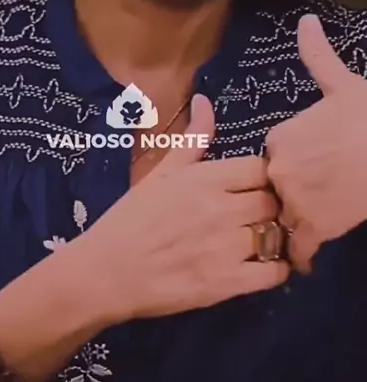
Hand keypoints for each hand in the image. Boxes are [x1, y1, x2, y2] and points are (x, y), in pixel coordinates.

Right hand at [79, 94, 287, 321]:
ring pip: (275, 235)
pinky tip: (261, 266)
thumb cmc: (134, 217)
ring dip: (273, 238)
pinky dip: (276, 270)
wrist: (108, 271)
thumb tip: (204, 99)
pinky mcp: (228, 284)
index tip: (253, 187)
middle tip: (256, 216)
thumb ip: (192, 138)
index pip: (260, 167)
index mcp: (206, 178)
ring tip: (260, 241)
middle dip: (268, 207)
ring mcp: (227, 248)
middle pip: (273, 201)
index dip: (261, 177)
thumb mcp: (162, 172)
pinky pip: (274, 273)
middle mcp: (221, 209)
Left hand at [266, 14, 366, 273]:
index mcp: (281, 137)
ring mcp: (295, 201)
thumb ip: (317, 56)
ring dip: (290, 226)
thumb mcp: (343, 83)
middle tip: (301, 202)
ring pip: (283, 219)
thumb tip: (305, 21)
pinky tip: (306, 261)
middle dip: (284, 196)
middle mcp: (279, 170)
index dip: (288, 162)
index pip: (273, 156)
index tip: (303, 167)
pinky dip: (301, 255)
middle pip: (274, 190)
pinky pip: (298, 247)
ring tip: (297, 233)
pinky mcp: (315, 227)